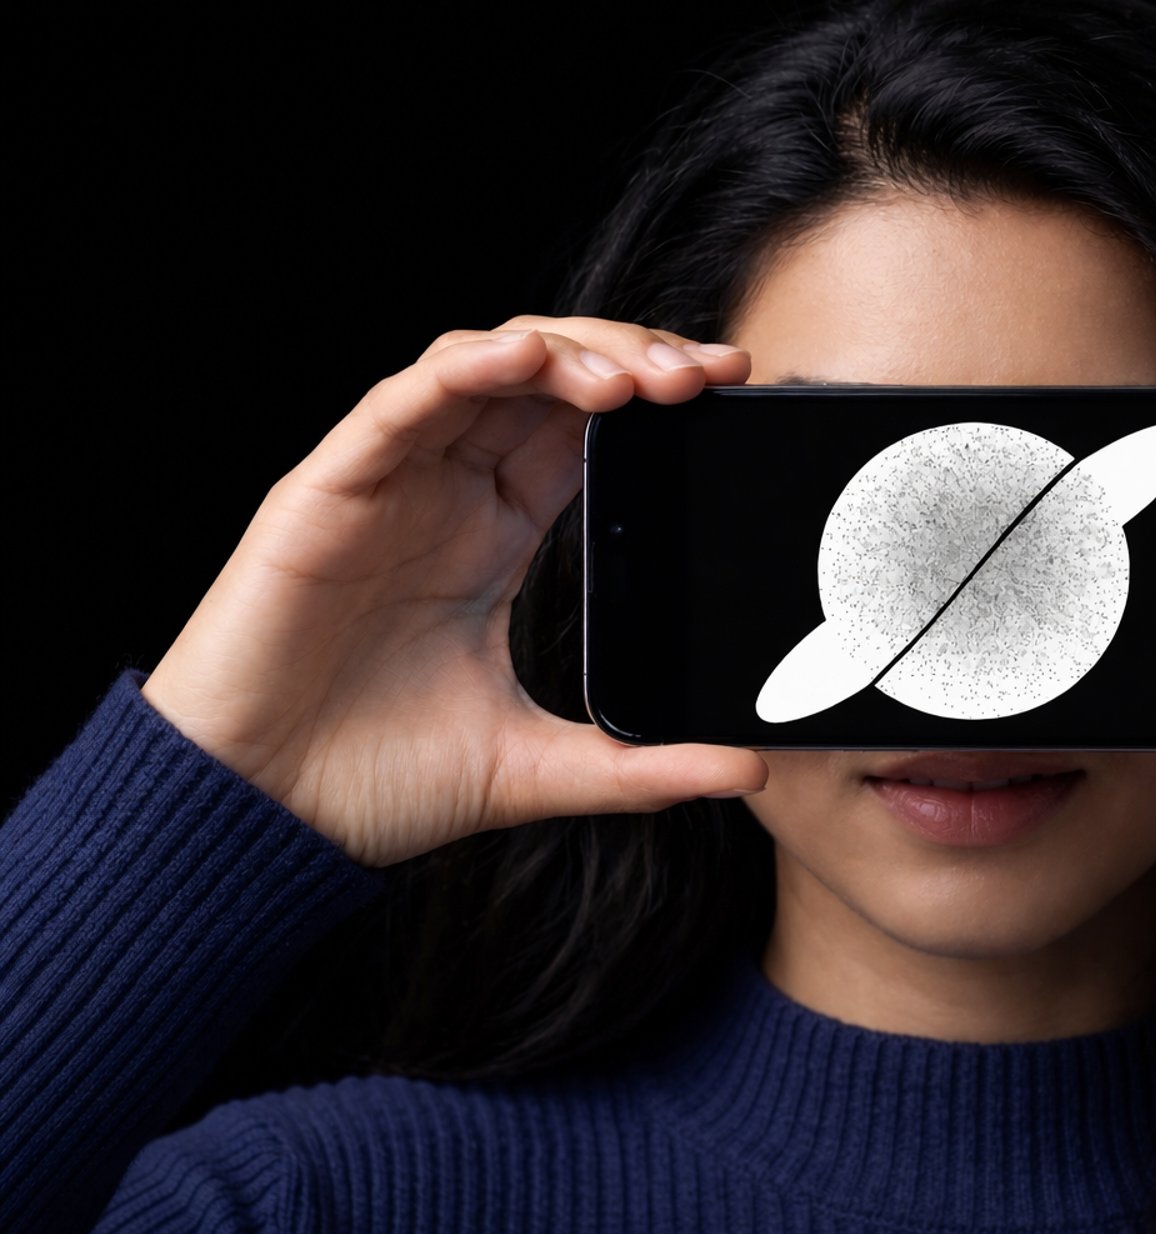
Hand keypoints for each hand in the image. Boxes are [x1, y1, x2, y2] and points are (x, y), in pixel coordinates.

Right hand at [141, 318, 769, 868]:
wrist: (264, 817)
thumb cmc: (375, 781)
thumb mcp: (538, 768)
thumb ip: (642, 766)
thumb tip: (748, 771)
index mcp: (496, 532)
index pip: (585, 431)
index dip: (653, 396)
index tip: (728, 386)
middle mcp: (447, 492)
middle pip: (546, 379)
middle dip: (630, 358)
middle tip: (705, 376)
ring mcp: (389, 484)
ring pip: (482, 369)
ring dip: (565, 352)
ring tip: (636, 377)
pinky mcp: (327, 492)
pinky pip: (399, 405)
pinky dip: (464, 370)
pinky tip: (527, 357)